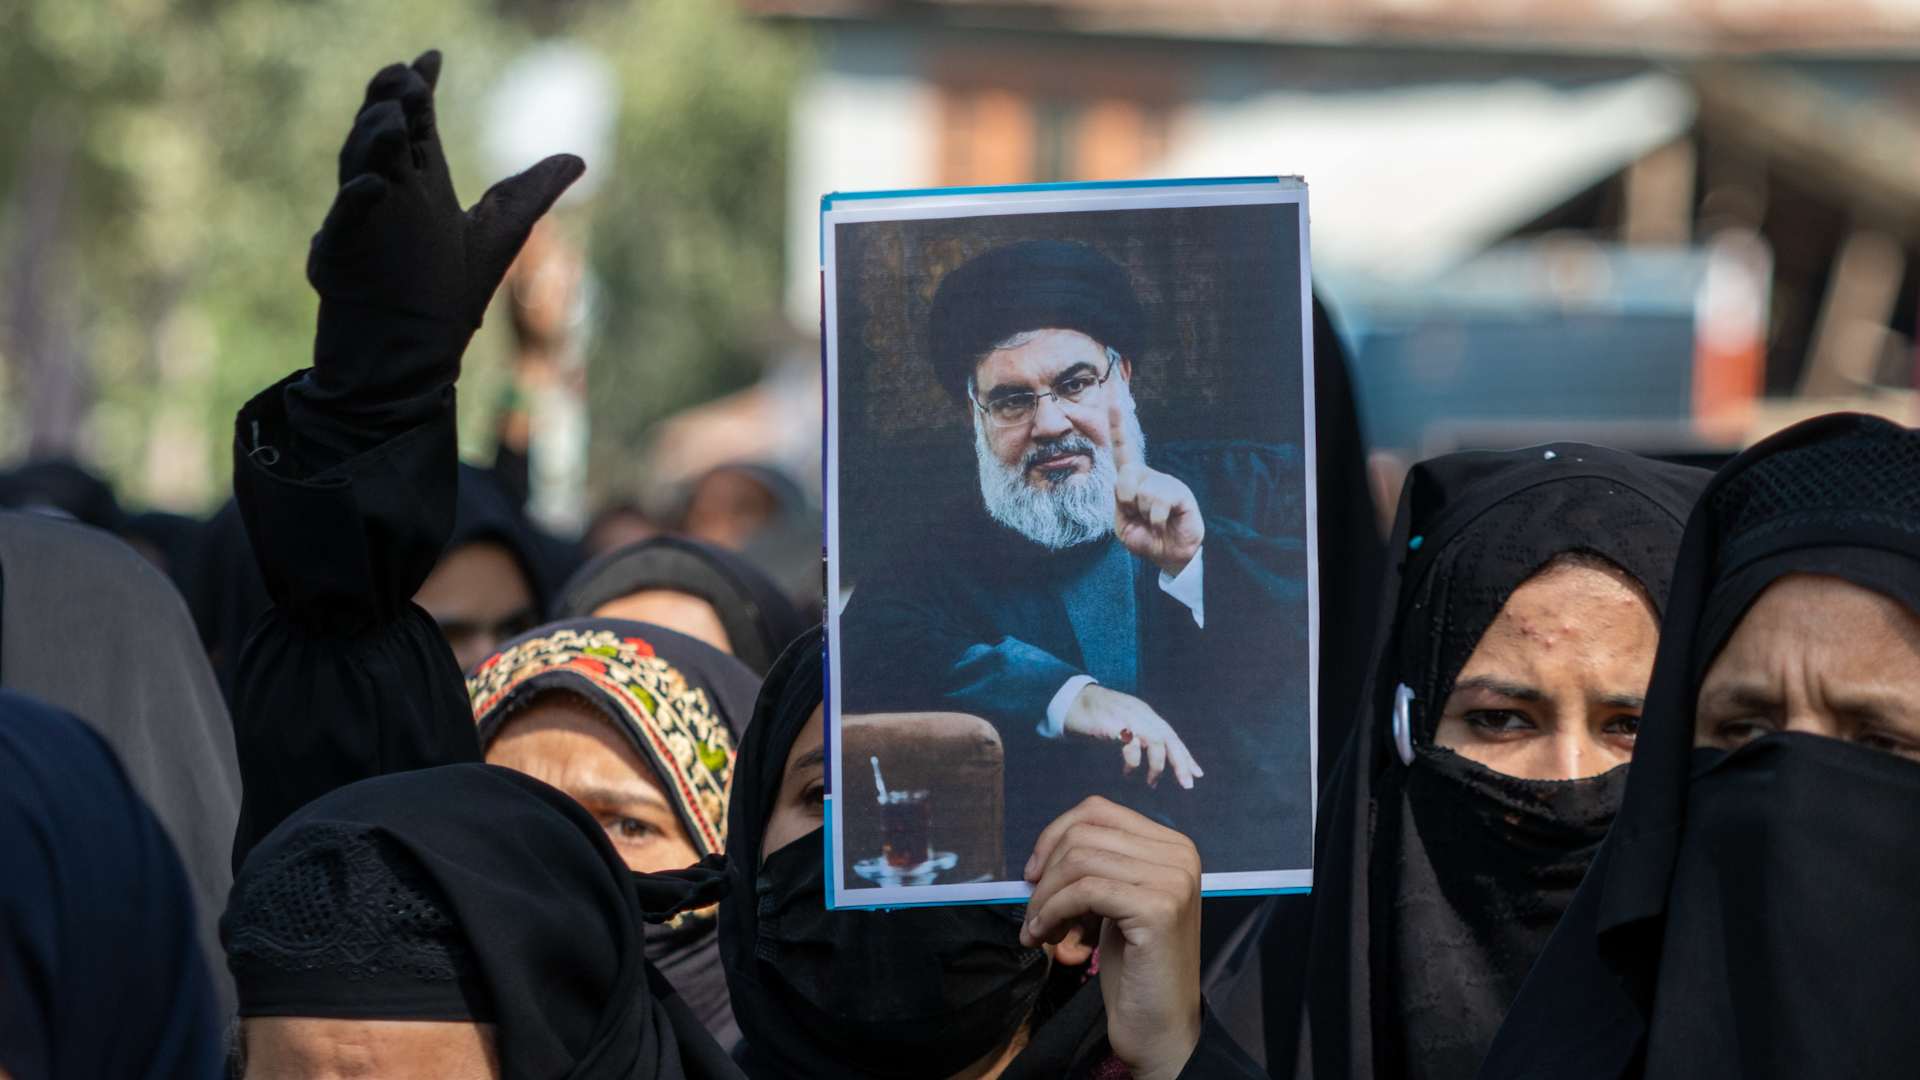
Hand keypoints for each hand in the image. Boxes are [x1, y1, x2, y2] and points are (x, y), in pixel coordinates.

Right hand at [307, 50, 584, 405]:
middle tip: (408, 78)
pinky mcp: (340, 258)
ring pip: (357, 166)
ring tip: (394, 120)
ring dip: (373, 140)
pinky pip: (343, 223)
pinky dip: (357, 202)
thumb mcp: (500, 235)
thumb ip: (533, 192)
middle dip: (392, 102)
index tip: (430, 58)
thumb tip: (579, 158)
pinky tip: (375, 186)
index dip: (420, 88)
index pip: (416, 124)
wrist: (411, 358)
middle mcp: (388, 194)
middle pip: (383, 133)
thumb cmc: (448, 296)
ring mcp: (360, 222)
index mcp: (421, 183)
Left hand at [1020, 797, 1203, 1079]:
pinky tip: (1045, 938)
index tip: (1033, 874)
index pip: (1098, 811)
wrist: (1161, 1026)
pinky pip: (1084, 892)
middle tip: (1032, 912)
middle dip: (1046, 872)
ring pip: (1079, 861)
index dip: (1054, 836)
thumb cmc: (1133, 966)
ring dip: (1044, 898)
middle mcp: (1179, 854)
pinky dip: (1053, 912)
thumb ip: (1094, 866)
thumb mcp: (1114, 901)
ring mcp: (1173, 880)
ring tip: (1038, 931)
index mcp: (1171, 845)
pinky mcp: (1158, 909)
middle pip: (1084, 833)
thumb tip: (1041, 851)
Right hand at [1063, 684, 1203, 788]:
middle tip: (1187, 784)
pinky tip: (1128, 773)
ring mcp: (1129, 718)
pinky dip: (1133, 764)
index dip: (1185, 755)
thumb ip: (1139, 736)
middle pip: (1169, 739)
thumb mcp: (1124, 724)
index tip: (1197, 773)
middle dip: (1181, 763)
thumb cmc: (1097, 716)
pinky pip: (1131, 747)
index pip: (1171, 736)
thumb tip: (1155, 759)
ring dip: (1156, 767)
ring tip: (1152, 783)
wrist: (1072, 701)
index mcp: (1147, 715)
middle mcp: (1142, 715)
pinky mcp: (1115, 726)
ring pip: (1156, 743)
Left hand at [1110, 400, 1203, 576]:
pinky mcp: (1180, 493)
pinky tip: (1164, 523)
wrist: (1170, 556)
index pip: (1122, 451)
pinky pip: (1157, 504)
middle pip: (1125, 476)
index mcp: (1132, 480)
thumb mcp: (1123, 524)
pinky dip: (1156, 521)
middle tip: (1138, 516)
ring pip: (1142, 493)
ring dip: (1143, 515)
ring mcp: (1166, 483)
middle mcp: (1149, 476)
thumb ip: (1119, 502)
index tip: (1113, 400)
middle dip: (1126, 501)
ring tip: (1154, 521)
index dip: (1117, 426)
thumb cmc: (1146, 538)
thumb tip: (1132, 484)